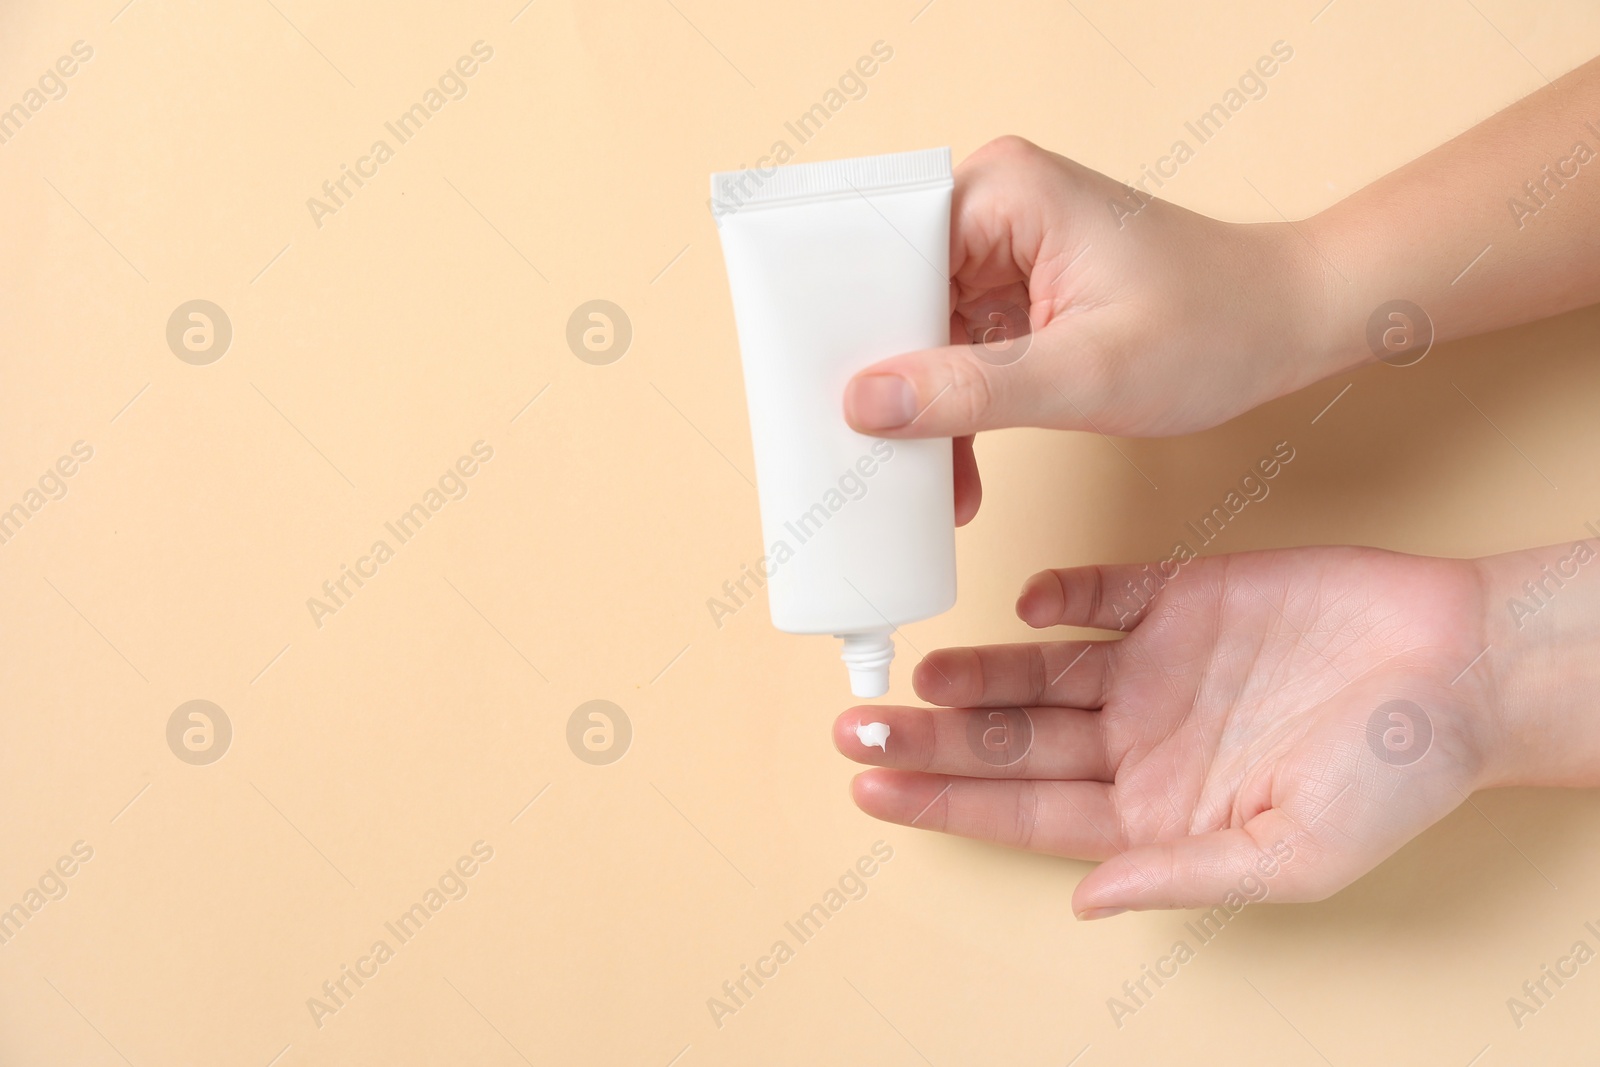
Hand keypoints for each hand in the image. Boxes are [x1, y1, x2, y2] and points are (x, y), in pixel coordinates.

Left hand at [834, 545, 1508, 914]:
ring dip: (976, 671)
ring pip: (1038, 671)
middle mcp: (1140, 739)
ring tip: (916, 674)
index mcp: (1156, 809)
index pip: (1026, 812)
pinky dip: (1056, 596)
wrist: (1465, 667)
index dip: (948, 803)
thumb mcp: (1295, 855)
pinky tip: (1019, 604)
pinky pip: (1101, 595)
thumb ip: (1182, 876)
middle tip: (856, 729)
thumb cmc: (1396, 776)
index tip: (873, 791)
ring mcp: (1156, 666)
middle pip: (1014, 742)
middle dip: (934, 740)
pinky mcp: (1182, 596)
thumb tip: (1083, 902)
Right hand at [842, 136, 1333, 524]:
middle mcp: (994, 204)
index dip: (853, 332)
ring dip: (922, 408)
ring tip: (923, 479)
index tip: (837, 406)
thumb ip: (972, 391)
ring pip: (922, 333)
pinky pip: (956, 347)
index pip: (886, 254)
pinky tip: (954, 463)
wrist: (1288, 325)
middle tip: (870, 457)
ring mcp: (1004, 246)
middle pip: (895, 297)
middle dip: (886, 383)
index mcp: (1003, 191)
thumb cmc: (1216, 326)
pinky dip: (954, 406)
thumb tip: (868, 403)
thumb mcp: (1086, 374)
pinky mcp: (1018, 285)